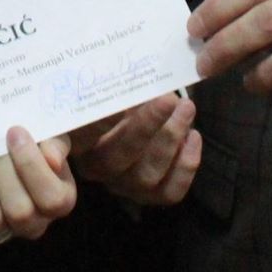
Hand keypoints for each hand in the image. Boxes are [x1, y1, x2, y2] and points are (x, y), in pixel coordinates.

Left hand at [0, 127, 76, 244]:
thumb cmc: (26, 139)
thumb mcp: (46, 134)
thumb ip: (54, 142)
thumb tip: (52, 159)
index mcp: (60, 199)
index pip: (53, 199)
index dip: (32, 166)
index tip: (15, 131)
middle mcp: (34, 223)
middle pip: (20, 211)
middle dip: (3, 171)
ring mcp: (1, 229)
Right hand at [70, 93, 200, 205]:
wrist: (142, 119)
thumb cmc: (121, 98)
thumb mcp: (112, 89)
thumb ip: (113, 88)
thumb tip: (122, 75)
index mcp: (77, 141)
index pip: (80, 136)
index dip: (100, 121)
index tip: (122, 100)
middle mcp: (97, 168)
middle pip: (116, 158)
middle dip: (147, 127)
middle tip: (168, 99)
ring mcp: (124, 186)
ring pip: (146, 176)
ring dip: (171, 140)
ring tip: (186, 109)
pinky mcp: (151, 195)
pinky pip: (170, 191)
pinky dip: (186, 165)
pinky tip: (194, 136)